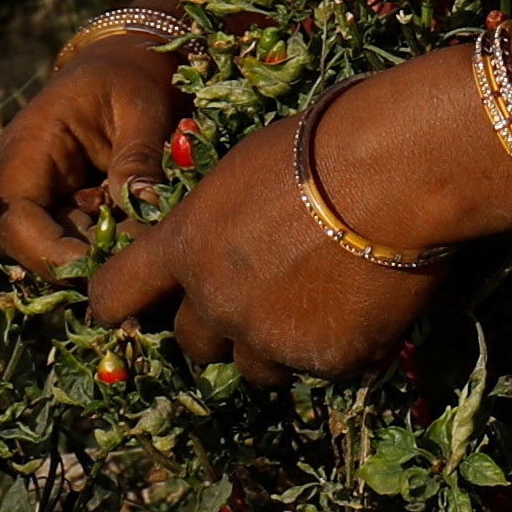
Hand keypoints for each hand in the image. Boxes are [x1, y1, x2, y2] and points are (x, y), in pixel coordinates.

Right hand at [0, 30, 186, 270]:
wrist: (133, 59)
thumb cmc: (133, 75)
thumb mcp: (142, 107)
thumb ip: (138, 156)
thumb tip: (141, 203)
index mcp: (29, 147)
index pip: (14, 217)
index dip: (46, 252)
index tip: (95, 269)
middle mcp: (27, 177)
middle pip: (32, 242)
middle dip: (81, 260)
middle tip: (135, 260)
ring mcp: (46, 193)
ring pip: (59, 246)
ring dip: (100, 253)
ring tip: (146, 241)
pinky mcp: (69, 203)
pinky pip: (82, 237)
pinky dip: (112, 241)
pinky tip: (144, 230)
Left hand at [84, 93, 442, 380]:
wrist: (397, 169)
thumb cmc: (322, 143)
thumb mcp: (243, 171)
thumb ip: (216, 222)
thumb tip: (220, 244)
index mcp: (183, 246)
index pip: (114, 295)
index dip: (121, 305)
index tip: (136, 308)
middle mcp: (214, 301)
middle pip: (193, 344)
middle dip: (220, 327)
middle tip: (262, 296)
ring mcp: (269, 337)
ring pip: (257, 368)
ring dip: (277, 345)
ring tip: (321, 299)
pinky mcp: (325, 360)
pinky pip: (322, 366)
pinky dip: (338, 344)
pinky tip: (365, 300)